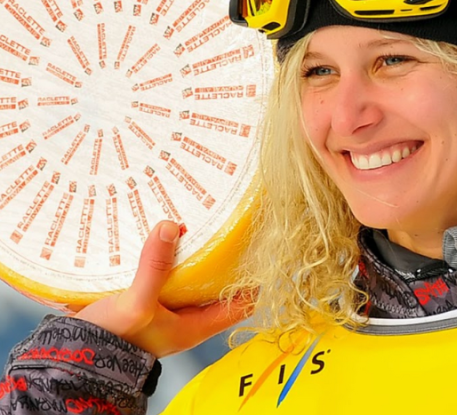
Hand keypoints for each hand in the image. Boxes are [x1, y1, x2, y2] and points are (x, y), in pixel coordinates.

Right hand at [74, 221, 251, 357]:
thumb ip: (155, 268)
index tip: (258, 249)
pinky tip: (166, 238)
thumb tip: (171, 228)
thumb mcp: (137, 303)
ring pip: (193, 278)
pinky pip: (168, 275)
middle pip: (218, 286)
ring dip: (195, 256)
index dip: (254, 279)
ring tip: (201, 224)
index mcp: (196, 326)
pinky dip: (170, 259)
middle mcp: (187, 318)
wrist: (75, 354)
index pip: (241, 304)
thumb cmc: (112, 340)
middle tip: (228, 226)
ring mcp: (168, 309)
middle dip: (224, 260)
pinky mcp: (149, 301)